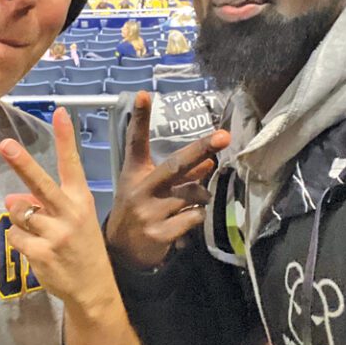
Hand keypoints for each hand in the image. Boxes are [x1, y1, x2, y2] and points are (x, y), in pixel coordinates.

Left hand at [0, 107, 118, 313]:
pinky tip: (35, 249)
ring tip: (37, 232)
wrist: (93, 288)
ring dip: (19, 218)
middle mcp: (69, 213)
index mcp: (81, 199)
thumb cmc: (81, 246)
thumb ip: (44, 203)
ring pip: (17, 212)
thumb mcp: (72, 219)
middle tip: (5, 145)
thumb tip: (11, 198)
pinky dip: (18, 239)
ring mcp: (55, 234)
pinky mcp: (40, 253)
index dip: (65, 138)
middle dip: (21, 163)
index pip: (71, 163)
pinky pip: (13, 236)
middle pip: (40, 184)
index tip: (60, 111)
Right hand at [105, 91, 229, 269]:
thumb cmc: (140, 208)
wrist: (122, 250)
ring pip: (194, 195)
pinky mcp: (159, 233)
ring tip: (187, 204)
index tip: (144, 94)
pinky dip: (196, 217)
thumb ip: (180, 174)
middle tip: (223, 136)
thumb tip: (211, 160)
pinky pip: (194, 217)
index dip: (139, 118)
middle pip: (176, 164)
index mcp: (135, 173)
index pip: (136, 141)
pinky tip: (183, 223)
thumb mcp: (151, 187)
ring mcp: (149, 212)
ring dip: (200, 197)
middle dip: (201, 149)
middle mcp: (141, 189)